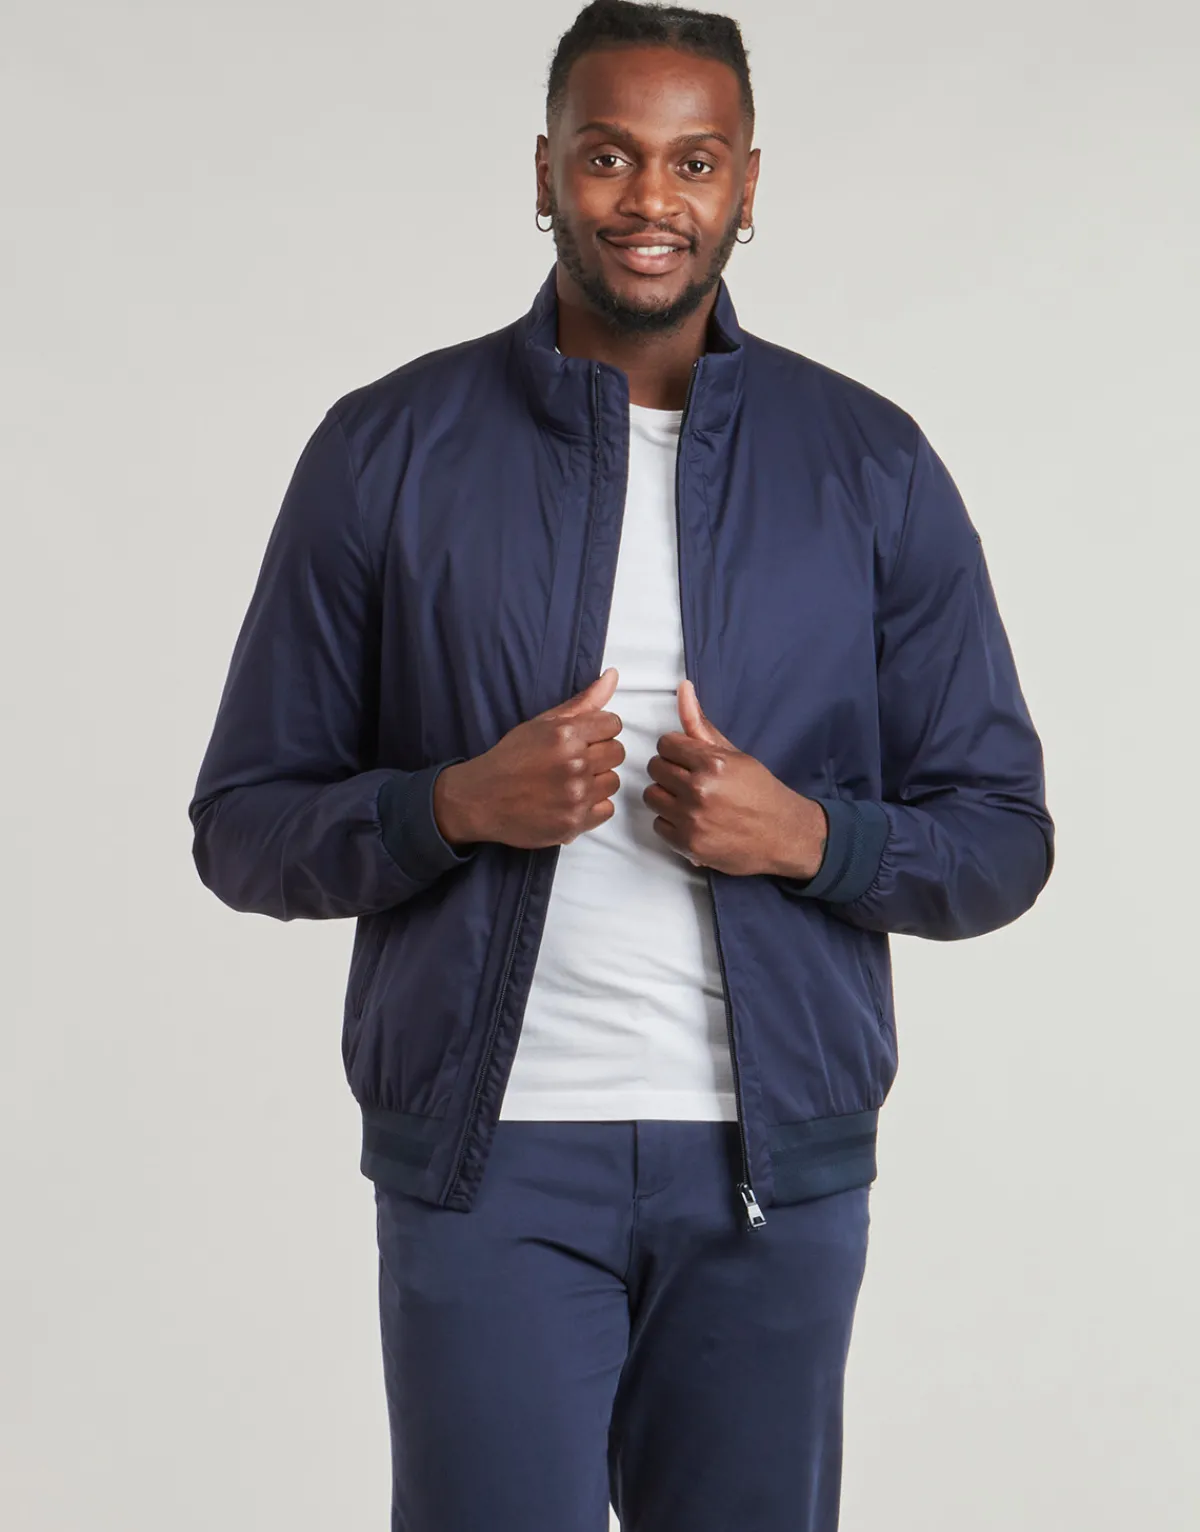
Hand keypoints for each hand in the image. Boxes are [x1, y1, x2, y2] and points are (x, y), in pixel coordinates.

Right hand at [434, 668, 625, 849]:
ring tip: (571, 782)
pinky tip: (571, 801)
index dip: (599, 731)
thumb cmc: (511, 758)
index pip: (613, 724)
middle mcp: (574, 764)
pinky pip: (607, 809)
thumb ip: (582, 702)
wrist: (481, 799)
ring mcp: (575, 796)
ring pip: (613, 781)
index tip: (583, 739)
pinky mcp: (575, 822)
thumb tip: (613, 675)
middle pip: (617, 753)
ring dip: (597, 782)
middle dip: (599, 755)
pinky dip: (592, 807)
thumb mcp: (541, 723)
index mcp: (565, 735)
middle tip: (575, 762)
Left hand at [643, 680, 826, 878]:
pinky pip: (658, 825)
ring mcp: (692, 820)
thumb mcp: (734, 754)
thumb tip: (683, 688)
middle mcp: (700, 790)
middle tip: (689, 778)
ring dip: (666, 796)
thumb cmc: (759, 792)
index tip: (688, 759)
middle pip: (655, 768)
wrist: (783, 835)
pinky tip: (691, 819)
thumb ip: (700, 725)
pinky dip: (671, 823)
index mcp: (712, 763)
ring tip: (688, 799)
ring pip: (652, 796)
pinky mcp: (688, 845)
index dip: (676, 750)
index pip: (665, 744)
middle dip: (670, 770)